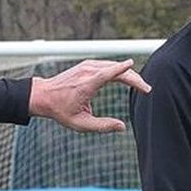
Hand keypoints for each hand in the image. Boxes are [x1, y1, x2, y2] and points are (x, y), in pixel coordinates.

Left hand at [28, 59, 150, 131]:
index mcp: (85, 85)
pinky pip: (108, 65)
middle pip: (116, 70)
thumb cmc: (60, 111)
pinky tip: (127, 77)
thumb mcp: (80, 124)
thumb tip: (122, 127)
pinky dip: (119, 70)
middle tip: (147, 89)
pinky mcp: (87, 64)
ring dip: (128, 74)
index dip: (120, 68)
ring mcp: (87, 66)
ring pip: (113, 66)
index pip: (106, 73)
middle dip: (134, 78)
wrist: (43, 96)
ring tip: (140, 85)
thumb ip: (102, 126)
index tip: (132, 64)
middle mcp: (87, 71)